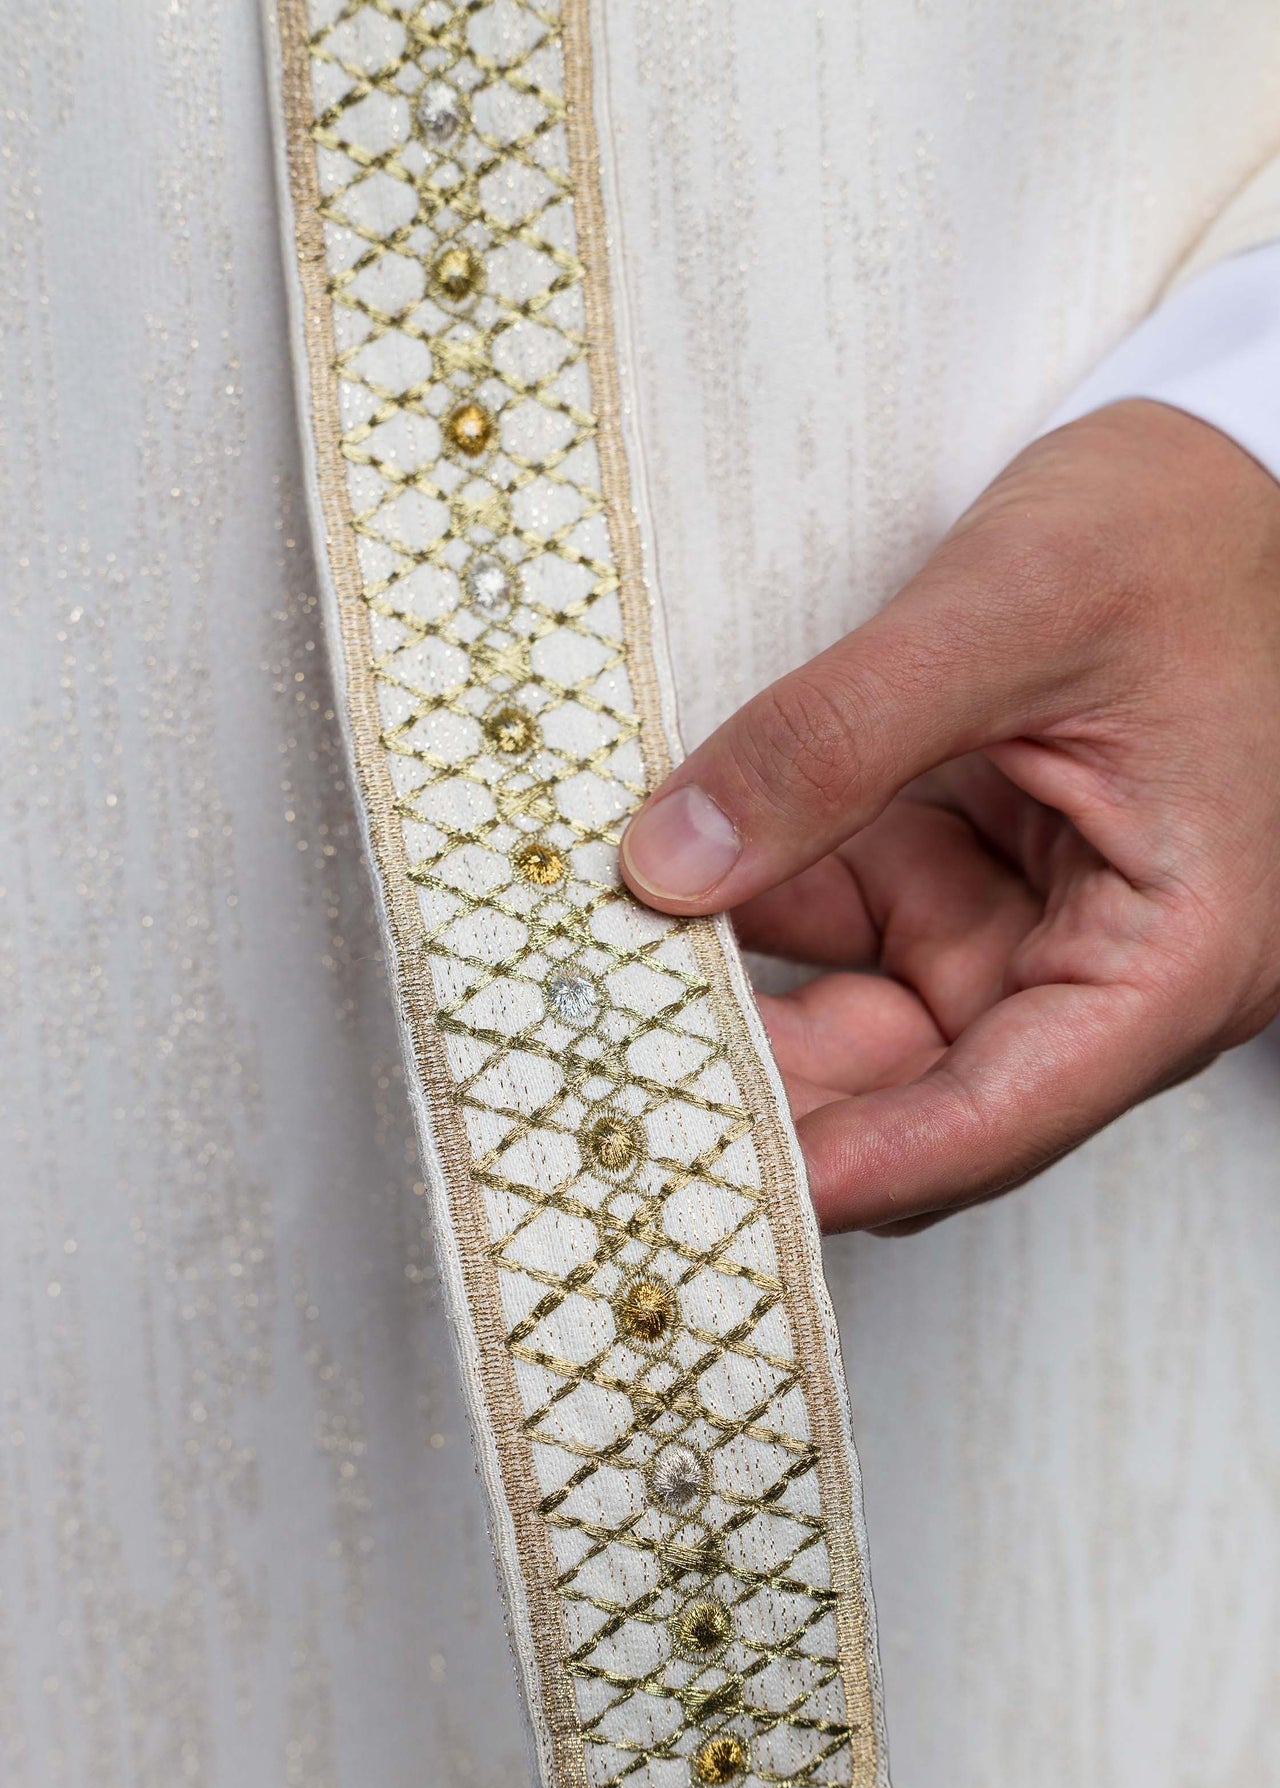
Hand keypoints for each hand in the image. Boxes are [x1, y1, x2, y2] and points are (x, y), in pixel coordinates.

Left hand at [619, 401, 1279, 1232]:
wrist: (1238, 454)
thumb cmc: (1191, 528)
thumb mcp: (1009, 610)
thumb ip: (834, 740)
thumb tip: (672, 863)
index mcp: (1176, 954)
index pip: (998, 1114)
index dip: (851, 1164)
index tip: (711, 1180)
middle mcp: (1113, 966)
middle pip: (923, 1083)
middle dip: (775, 1082)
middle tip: (619, 1072)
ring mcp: (1043, 922)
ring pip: (875, 1012)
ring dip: (753, 992)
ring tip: (614, 974)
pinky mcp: (985, 871)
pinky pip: (859, 921)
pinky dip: (768, 905)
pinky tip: (671, 888)